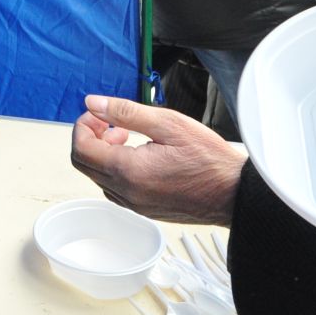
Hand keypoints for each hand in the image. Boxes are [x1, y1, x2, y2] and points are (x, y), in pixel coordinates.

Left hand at [70, 95, 244, 223]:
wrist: (234, 193)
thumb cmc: (209, 159)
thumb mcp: (168, 123)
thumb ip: (125, 112)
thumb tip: (93, 104)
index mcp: (129, 171)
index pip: (80, 149)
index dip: (83, 126)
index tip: (99, 115)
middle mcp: (127, 193)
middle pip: (83, 164)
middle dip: (90, 138)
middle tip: (111, 123)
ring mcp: (135, 205)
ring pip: (98, 177)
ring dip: (103, 154)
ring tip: (127, 137)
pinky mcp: (144, 210)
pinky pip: (114, 189)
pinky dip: (115, 169)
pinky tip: (137, 155)